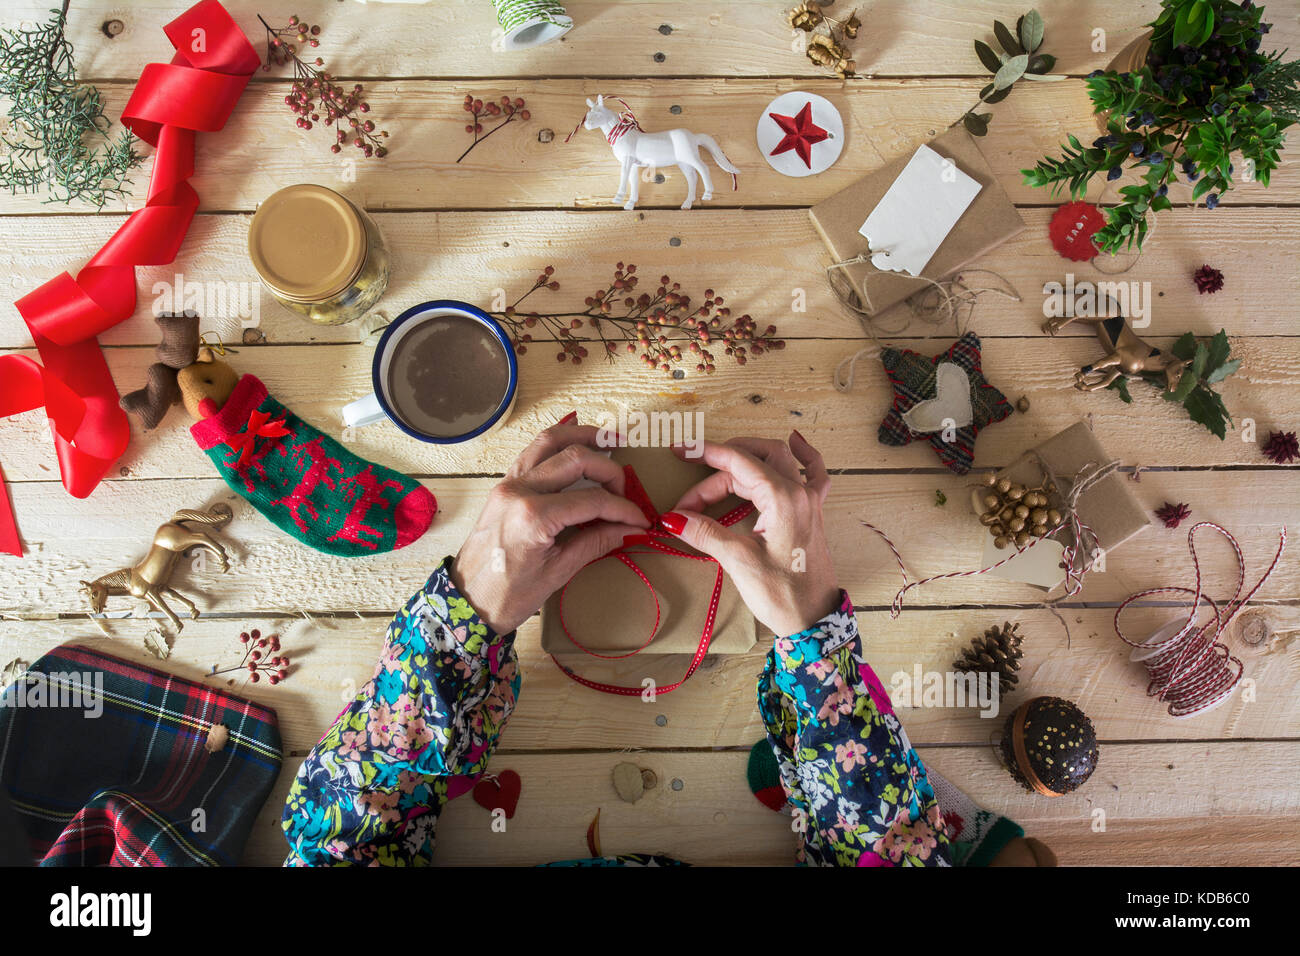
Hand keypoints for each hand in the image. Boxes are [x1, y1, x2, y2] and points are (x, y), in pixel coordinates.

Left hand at [450, 417, 648, 633]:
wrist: (465, 602)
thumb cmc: (507, 595)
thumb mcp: (558, 573)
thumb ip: (596, 542)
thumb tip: (629, 529)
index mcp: (534, 517)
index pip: (593, 500)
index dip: (622, 508)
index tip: (639, 519)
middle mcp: (519, 491)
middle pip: (575, 459)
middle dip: (609, 470)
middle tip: (626, 491)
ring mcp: (507, 484)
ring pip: (549, 441)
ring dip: (581, 436)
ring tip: (608, 440)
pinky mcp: (502, 486)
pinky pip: (532, 452)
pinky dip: (556, 442)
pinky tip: (574, 440)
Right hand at [661, 432, 839, 637]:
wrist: (815, 621)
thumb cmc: (783, 594)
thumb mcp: (740, 561)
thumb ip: (706, 533)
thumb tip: (674, 518)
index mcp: (783, 498)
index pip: (739, 462)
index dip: (706, 453)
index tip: (679, 451)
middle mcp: (799, 492)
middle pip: (753, 462)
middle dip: (717, 471)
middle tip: (689, 498)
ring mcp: (809, 501)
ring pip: (777, 462)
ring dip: (746, 462)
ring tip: (716, 471)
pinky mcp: (811, 514)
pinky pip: (814, 473)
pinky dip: (804, 455)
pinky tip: (797, 442)